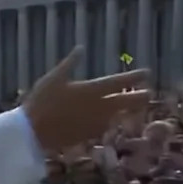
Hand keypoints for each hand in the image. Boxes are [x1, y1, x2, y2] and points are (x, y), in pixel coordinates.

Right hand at [24, 46, 149, 150]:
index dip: (134, 77)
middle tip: (149, 94)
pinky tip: (106, 120)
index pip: (119, 82)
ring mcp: (96, 123)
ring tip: (130, 107)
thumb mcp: (54, 77)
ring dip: (125, 110)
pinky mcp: (89, 135)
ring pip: (117, 115)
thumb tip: (80, 48)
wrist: (33, 131)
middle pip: (127, 101)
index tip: (146, 73)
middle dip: (139, 97)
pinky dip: (107, 121)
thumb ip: (70, 63)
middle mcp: (100, 107)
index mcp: (92, 90)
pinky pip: (104, 126)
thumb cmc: (42, 101)